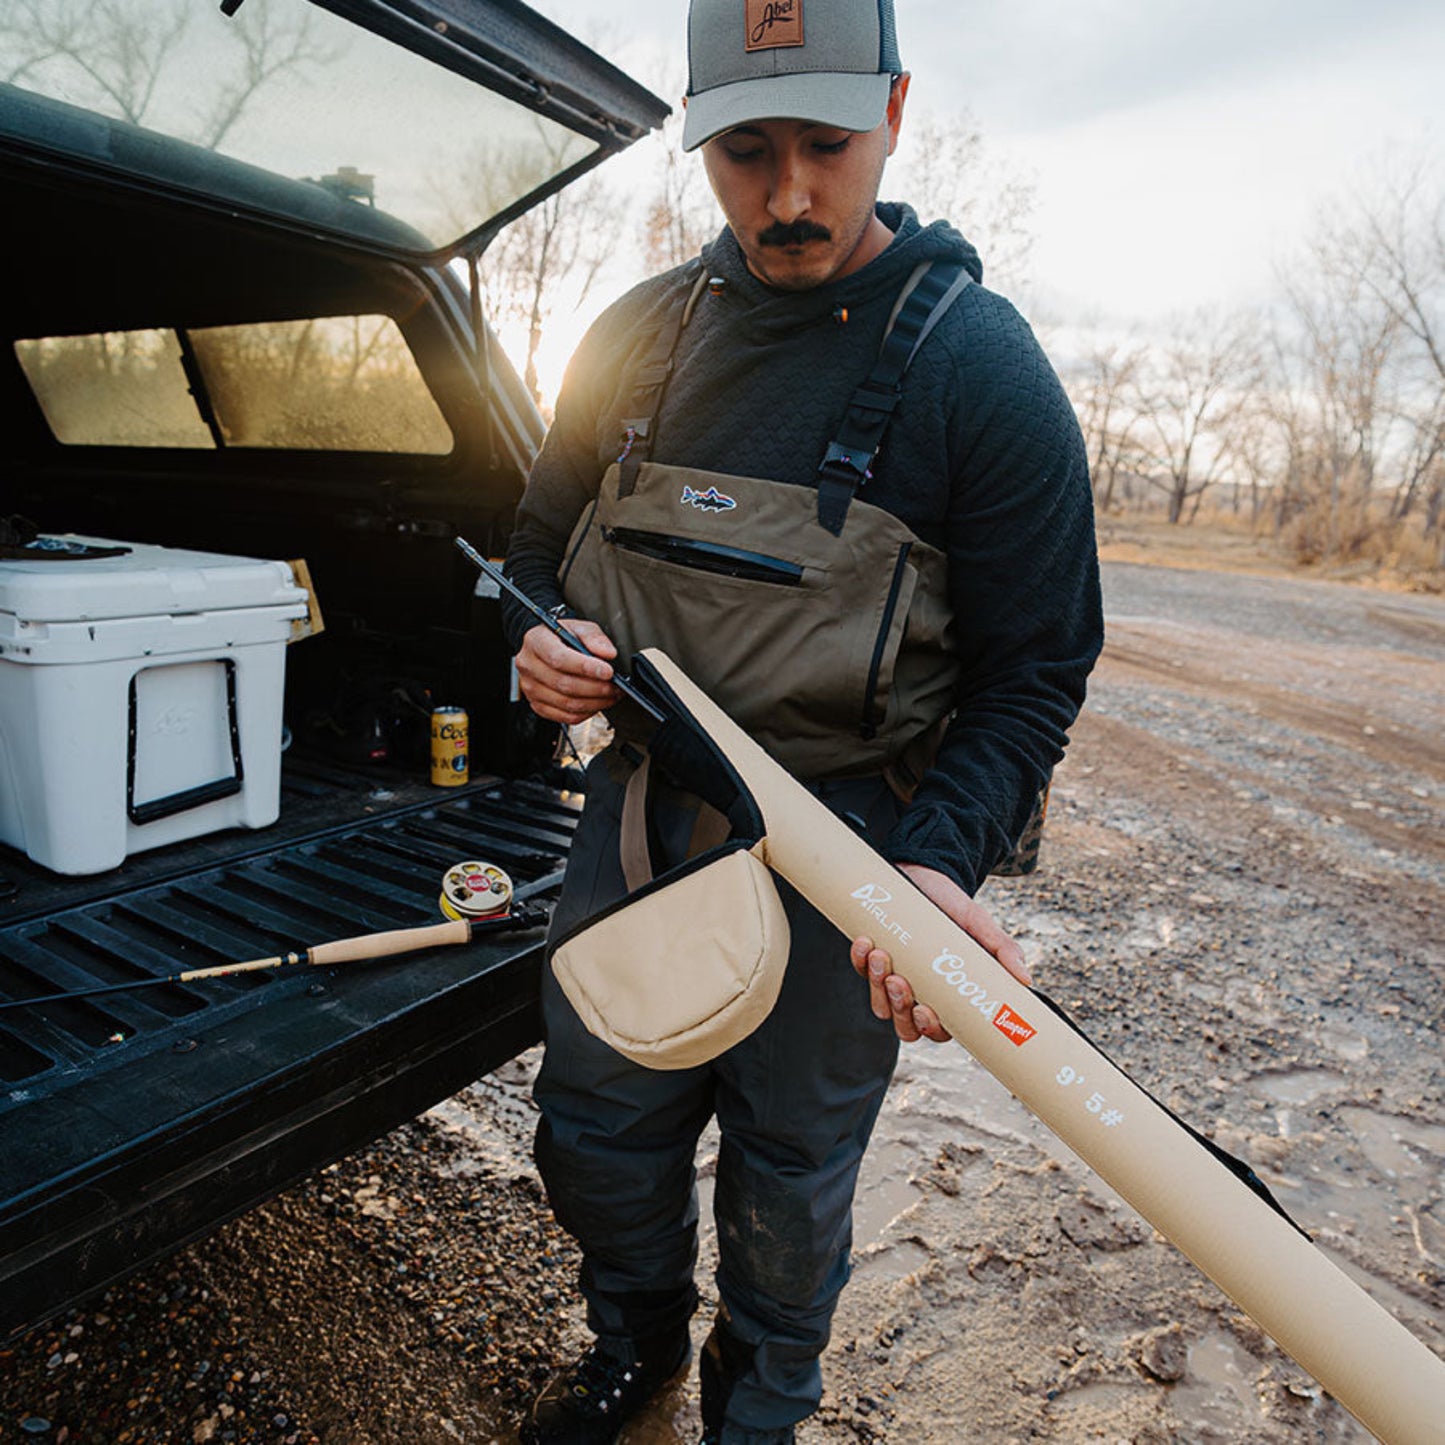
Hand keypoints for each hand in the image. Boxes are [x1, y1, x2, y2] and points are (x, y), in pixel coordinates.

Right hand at [514, 619, 620, 725]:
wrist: (547, 647)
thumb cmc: (563, 636)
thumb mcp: (580, 627)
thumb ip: (594, 637)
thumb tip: (608, 653)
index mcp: (536, 641)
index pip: (559, 658)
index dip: (586, 667)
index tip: (608, 672)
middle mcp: (529, 666)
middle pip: (564, 684)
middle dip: (596, 688)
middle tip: (615, 686)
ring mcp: (531, 688)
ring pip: (567, 703)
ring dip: (595, 702)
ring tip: (611, 695)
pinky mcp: (538, 705)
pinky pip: (566, 717)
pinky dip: (586, 713)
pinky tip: (597, 703)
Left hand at [850, 863, 1030, 1044]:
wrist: (925, 875)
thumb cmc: (954, 908)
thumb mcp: (980, 925)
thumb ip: (1003, 950)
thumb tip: (1026, 980)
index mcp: (947, 995)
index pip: (939, 1030)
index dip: (929, 1028)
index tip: (925, 1010)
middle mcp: (920, 993)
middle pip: (906, 1026)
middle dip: (900, 1008)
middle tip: (899, 981)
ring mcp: (893, 978)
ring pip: (881, 1006)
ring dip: (877, 986)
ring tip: (881, 956)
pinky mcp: (871, 960)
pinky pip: (860, 972)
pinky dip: (859, 961)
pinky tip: (866, 943)